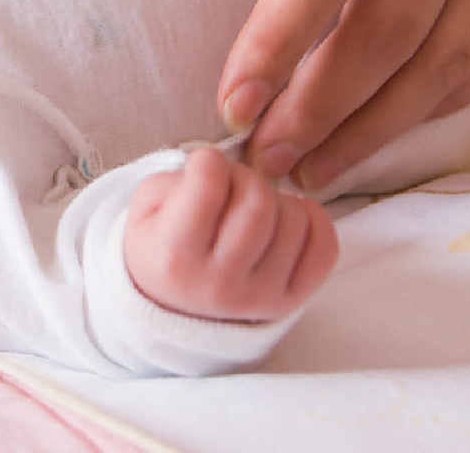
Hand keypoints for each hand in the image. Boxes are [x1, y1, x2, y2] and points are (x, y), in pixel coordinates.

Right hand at [123, 149, 336, 322]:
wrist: (175, 308)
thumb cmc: (161, 247)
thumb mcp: (144, 210)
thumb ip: (176, 181)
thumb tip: (226, 169)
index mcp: (176, 257)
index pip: (207, 187)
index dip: (207, 161)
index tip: (203, 165)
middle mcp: (220, 283)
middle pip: (257, 203)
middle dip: (246, 177)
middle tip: (231, 185)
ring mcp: (261, 296)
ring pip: (295, 219)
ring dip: (276, 199)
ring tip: (252, 209)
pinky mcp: (291, 301)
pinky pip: (325, 247)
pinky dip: (312, 219)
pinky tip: (285, 218)